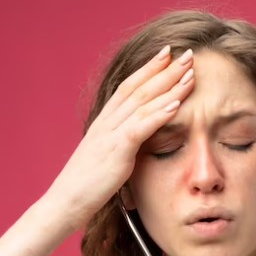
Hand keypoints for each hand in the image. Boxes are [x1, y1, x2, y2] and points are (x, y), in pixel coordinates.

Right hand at [43, 46, 195, 231]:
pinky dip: (159, 114)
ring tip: (189, 73)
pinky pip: (140, 127)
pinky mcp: (116, 150)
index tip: (167, 55)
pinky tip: (176, 104)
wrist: (65, 202)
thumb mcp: (104, 159)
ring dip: (168, 86)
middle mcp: (107, 123)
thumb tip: (134, 144)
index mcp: (104, 123)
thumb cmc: (85, 187)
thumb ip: (118, 146)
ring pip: (143, 103)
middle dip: (165, 69)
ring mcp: (110, 134)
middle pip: (139, 88)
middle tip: (188, 53)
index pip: (128, 87)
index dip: (148, 69)